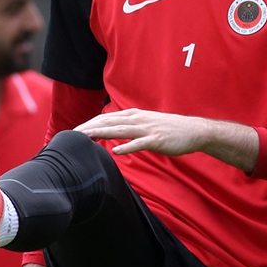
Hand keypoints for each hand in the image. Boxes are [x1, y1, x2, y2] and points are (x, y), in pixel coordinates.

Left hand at [76, 109, 204, 155]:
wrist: (194, 131)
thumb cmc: (170, 130)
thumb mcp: (147, 124)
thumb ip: (130, 127)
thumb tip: (114, 133)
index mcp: (135, 115)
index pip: (107, 117)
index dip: (90, 123)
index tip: (75, 131)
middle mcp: (139, 119)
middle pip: (109, 121)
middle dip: (90, 127)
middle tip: (72, 134)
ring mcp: (148, 129)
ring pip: (120, 130)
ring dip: (102, 132)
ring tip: (86, 137)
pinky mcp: (157, 140)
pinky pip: (139, 143)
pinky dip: (127, 146)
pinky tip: (115, 151)